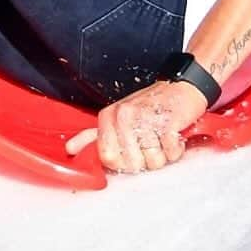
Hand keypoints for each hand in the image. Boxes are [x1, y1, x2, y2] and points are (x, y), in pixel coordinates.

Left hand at [64, 79, 208, 173]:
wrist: (180, 87)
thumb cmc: (149, 106)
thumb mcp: (116, 117)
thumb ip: (93, 135)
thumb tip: (71, 148)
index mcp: (108, 116)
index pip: (106, 156)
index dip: (120, 163)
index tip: (129, 154)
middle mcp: (124, 116)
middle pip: (131, 163)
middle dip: (144, 161)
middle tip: (149, 143)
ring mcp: (145, 117)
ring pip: (153, 161)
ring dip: (162, 155)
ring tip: (160, 138)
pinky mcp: (167, 121)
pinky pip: (171, 152)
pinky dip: (175, 149)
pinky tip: (172, 136)